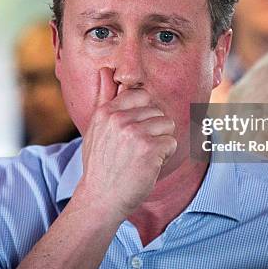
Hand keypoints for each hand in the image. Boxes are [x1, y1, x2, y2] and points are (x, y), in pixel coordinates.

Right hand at [75, 67, 177, 219]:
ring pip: (167, 125)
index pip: (140, 95)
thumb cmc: (100, 163)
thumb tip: (106, 70)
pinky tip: (148, 166)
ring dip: (160, 143)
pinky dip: (165, 156)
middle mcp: (119, 119)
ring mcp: (134, 133)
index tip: (135, 132)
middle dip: (153, 130)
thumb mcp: (95, 127)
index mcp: (106, 112)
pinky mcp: (149, 149)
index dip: (144, 114)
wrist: (100, 198)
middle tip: (136, 150)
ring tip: (142, 157)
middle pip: (157, 110)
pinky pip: (172, 142)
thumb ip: (104, 97)